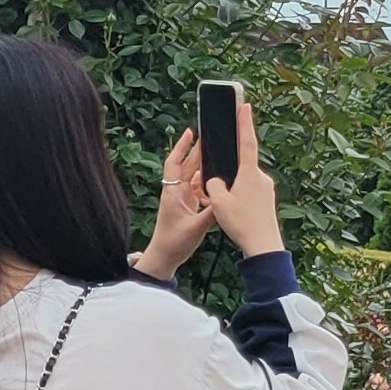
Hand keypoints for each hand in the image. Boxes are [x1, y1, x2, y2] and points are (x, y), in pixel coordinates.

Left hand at [133, 130, 210, 279]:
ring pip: (193, 177)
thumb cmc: (175, 242)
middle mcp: (176, 192)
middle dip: (197, 152)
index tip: (190, 132)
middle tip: (211, 137)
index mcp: (174, 193)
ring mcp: (181, 198)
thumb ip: (212, 212)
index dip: (181, 147)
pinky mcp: (187, 206)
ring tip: (218, 154)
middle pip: (187, 166)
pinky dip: (206, 182)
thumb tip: (226, 198)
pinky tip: (217, 179)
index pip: (175, 163)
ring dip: (203, 166)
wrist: (165, 257)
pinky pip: (198, 189)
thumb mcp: (197, 227)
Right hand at [203, 96, 284, 257]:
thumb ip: (214, 185)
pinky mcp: (266, 199)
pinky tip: (233, 212)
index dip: (244, 123)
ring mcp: (266, 189)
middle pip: (240, 166)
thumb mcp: (219, 202)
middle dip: (228, 173)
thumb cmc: (242, 223)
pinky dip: (238, 197)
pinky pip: (248, 191)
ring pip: (243, 181)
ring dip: (232, 188)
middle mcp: (261, 177)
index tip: (245, 106)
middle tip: (221, 190)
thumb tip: (217, 180)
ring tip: (226, 208)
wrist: (263, 245)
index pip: (246, 142)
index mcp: (249, 173)